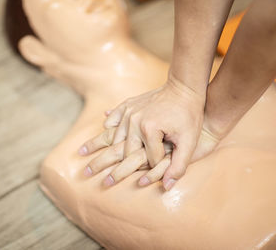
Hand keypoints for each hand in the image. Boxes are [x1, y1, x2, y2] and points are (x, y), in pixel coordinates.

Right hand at [79, 77, 205, 189]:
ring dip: (106, 146)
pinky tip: (104, 128)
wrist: (184, 88)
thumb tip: (167, 186)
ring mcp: (129, 112)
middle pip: (126, 151)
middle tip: (97, 175)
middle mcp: (134, 121)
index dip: (158, 164)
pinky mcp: (128, 105)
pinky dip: (109, 124)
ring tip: (86, 154)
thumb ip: (179, 166)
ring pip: (115, 137)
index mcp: (149, 130)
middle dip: (119, 164)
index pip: (149, 159)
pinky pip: (114, 117)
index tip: (164, 163)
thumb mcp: (189, 142)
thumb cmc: (189, 116)